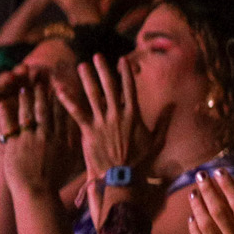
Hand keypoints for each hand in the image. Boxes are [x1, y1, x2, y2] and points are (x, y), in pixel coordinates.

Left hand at [0, 79, 81, 195]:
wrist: (37, 192)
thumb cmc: (54, 180)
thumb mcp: (71, 160)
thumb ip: (73, 142)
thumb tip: (78, 127)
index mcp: (61, 139)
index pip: (61, 115)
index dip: (60, 100)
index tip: (59, 89)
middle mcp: (46, 136)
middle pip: (44, 110)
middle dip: (42, 95)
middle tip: (41, 84)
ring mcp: (29, 139)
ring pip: (27, 114)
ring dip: (25, 100)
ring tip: (24, 90)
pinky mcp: (13, 145)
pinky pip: (8, 125)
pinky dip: (5, 114)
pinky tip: (3, 104)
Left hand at [57, 56, 164, 190]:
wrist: (123, 177)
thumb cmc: (140, 161)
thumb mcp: (156, 140)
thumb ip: (163, 121)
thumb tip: (173, 105)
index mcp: (133, 115)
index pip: (129, 89)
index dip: (126, 73)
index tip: (122, 60)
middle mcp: (117, 115)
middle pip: (109, 88)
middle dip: (103, 71)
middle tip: (97, 56)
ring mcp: (102, 122)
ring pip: (93, 96)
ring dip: (86, 79)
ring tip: (81, 65)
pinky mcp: (88, 132)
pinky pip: (76, 113)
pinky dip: (68, 100)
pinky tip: (59, 89)